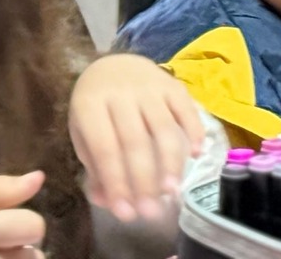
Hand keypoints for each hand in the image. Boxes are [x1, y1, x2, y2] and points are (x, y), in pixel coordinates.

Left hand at [70, 52, 206, 223]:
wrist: (111, 65)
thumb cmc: (96, 109)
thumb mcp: (84, 135)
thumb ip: (95, 168)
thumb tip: (109, 203)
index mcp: (90, 105)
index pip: (105, 149)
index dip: (116, 183)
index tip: (126, 214)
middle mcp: (119, 93)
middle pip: (135, 141)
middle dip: (145, 180)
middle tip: (152, 212)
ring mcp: (148, 85)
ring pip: (163, 127)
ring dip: (171, 162)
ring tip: (173, 192)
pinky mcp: (171, 82)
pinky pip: (186, 108)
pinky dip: (194, 131)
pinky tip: (197, 154)